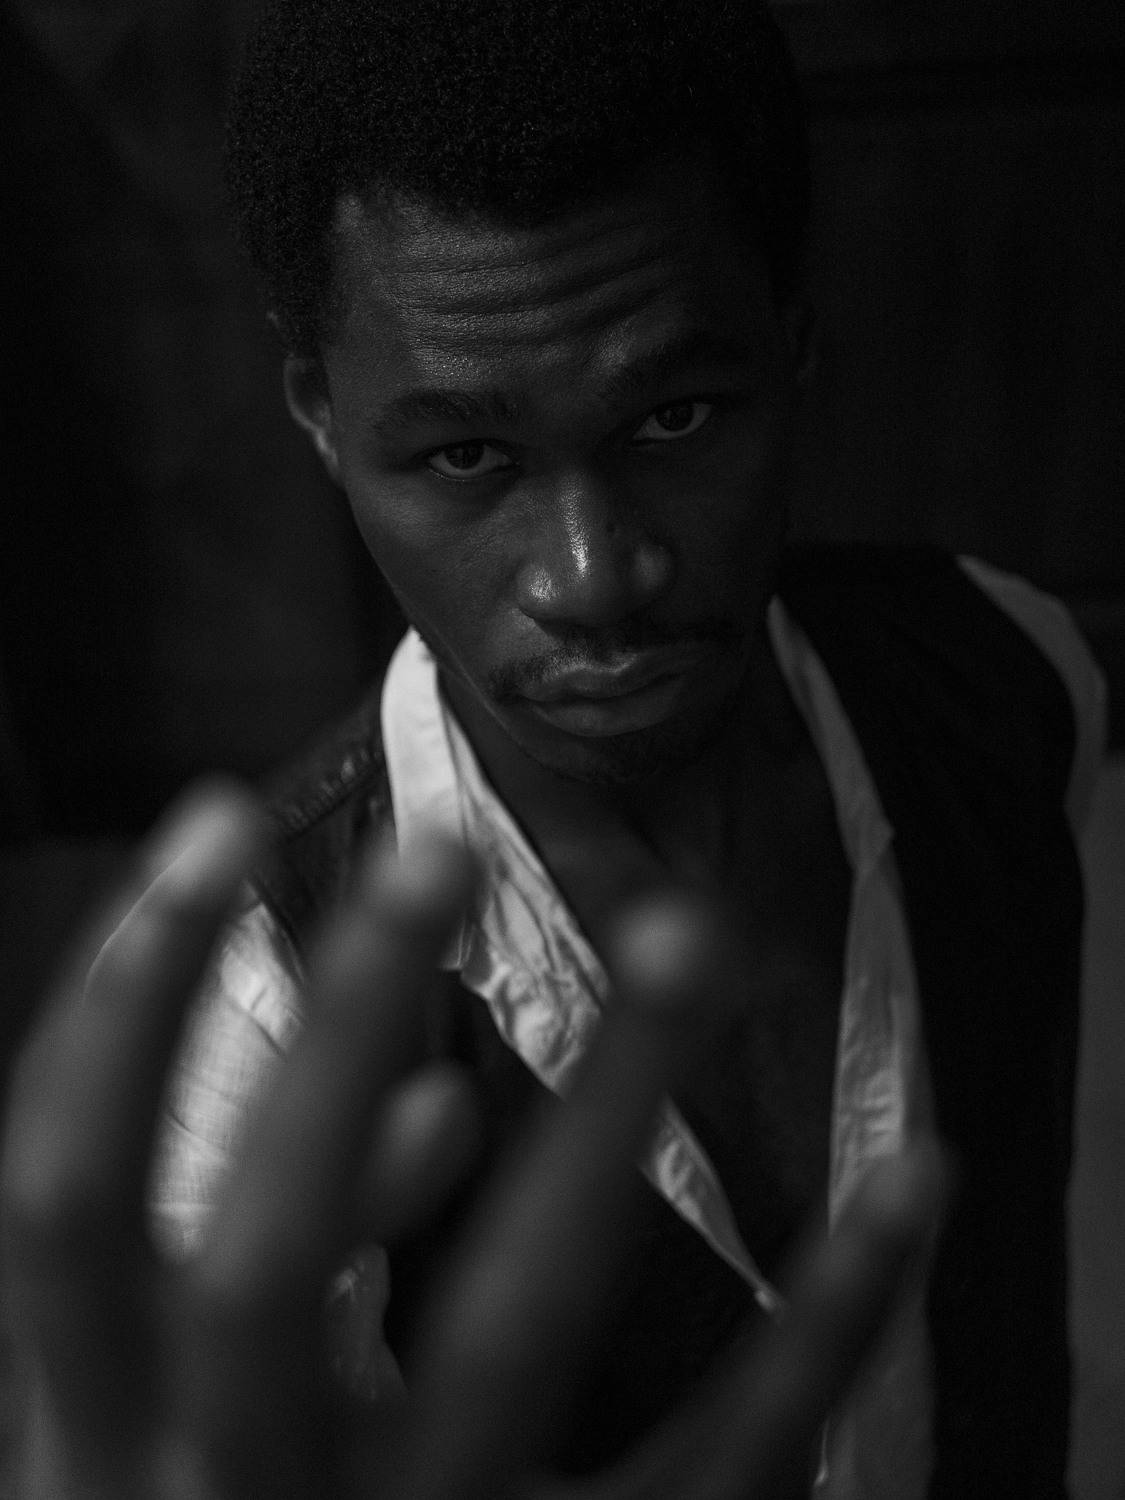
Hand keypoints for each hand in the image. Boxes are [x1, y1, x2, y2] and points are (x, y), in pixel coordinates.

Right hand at [1, 782, 943, 1497]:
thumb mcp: (173, 1430)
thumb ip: (292, 1268)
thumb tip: (437, 1101)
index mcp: (90, 1436)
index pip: (64, 1189)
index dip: (126, 994)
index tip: (219, 815)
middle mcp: (225, 1497)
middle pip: (270, 1248)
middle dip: (343, 1023)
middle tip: (439, 842)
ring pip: (513, 1321)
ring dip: (608, 1102)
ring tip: (692, 934)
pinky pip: (719, 1464)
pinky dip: (826, 1316)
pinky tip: (912, 1179)